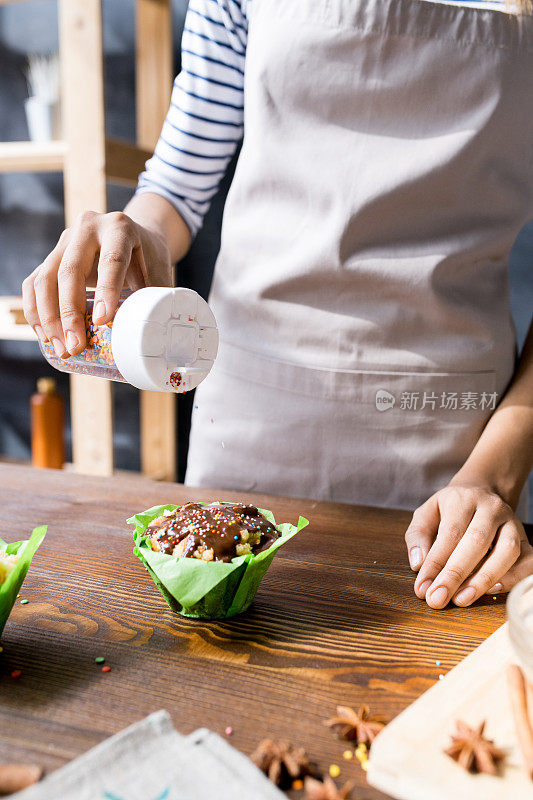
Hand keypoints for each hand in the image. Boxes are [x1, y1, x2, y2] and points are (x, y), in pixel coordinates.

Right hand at [22, 210, 171, 357]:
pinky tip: (46, 335)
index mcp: (120, 228)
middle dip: (70, 313)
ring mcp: (64, 242)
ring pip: (45, 278)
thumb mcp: (160, 271)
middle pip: (70, 270)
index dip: (106, 290)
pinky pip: (34, 283)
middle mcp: (87, 228)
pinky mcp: (51, 257)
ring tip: (62, 348)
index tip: (101, 321)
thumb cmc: (149, 258)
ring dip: (49, 317)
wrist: (134, 235)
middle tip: (76, 346)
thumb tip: (157, 338)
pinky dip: (36, 311)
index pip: (111, 259)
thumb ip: (159, 298)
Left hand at [405, 484, 532, 608]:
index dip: (435, 563)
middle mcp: (490, 508)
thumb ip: (418, 536)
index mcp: (463, 500)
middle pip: (476, 542)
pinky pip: (528, 559)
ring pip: (507, 551)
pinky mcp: (525, 538)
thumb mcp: (426, 514)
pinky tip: (492, 590)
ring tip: (462, 599)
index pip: (450, 533)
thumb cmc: (450, 509)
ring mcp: (511, 522)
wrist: (482, 492)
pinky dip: (513, 578)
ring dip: (484, 579)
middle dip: (455, 575)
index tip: (423, 588)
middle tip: (438, 599)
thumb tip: (418, 564)